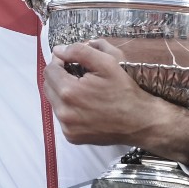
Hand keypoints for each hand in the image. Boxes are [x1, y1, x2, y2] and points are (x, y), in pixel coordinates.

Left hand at [44, 40, 188, 165]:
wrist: (140, 122)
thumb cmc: (125, 91)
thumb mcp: (107, 63)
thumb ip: (79, 51)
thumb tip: (58, 50)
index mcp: (69, 92)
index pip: (50, 70)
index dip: (60, 61)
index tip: (72, 61)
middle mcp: (63, 112)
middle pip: (48, 86)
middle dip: (59, 76)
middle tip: (78, 73)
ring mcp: (67, 127)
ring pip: (54, 101)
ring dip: (63, 92)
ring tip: (83, 89)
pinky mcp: (71, 137)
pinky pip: (61, 117)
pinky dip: (68, 108)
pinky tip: (85, 104)